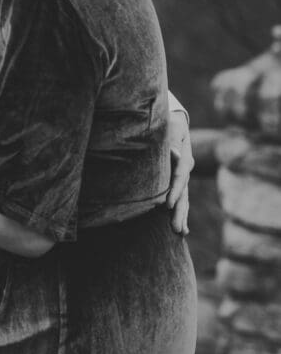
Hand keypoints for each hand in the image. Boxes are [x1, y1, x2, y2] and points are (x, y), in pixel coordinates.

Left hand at [166, 109, 192, 233]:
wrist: (175, 122)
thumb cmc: (170, 123)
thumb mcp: (172, 126)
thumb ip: (173, 140)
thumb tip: (174, 153)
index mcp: (184, 158)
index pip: (179, 177)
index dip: (174, 191)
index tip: (168, 205)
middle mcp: (186, 170)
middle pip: (183, 194)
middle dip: (179, 211)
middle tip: (176, 228)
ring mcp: (184, 178)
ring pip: (184, 199)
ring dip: (181, 216)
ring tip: (180, 232)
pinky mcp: (179, 182)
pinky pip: (181, 199)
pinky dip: (182, 213)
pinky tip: (183, 230)